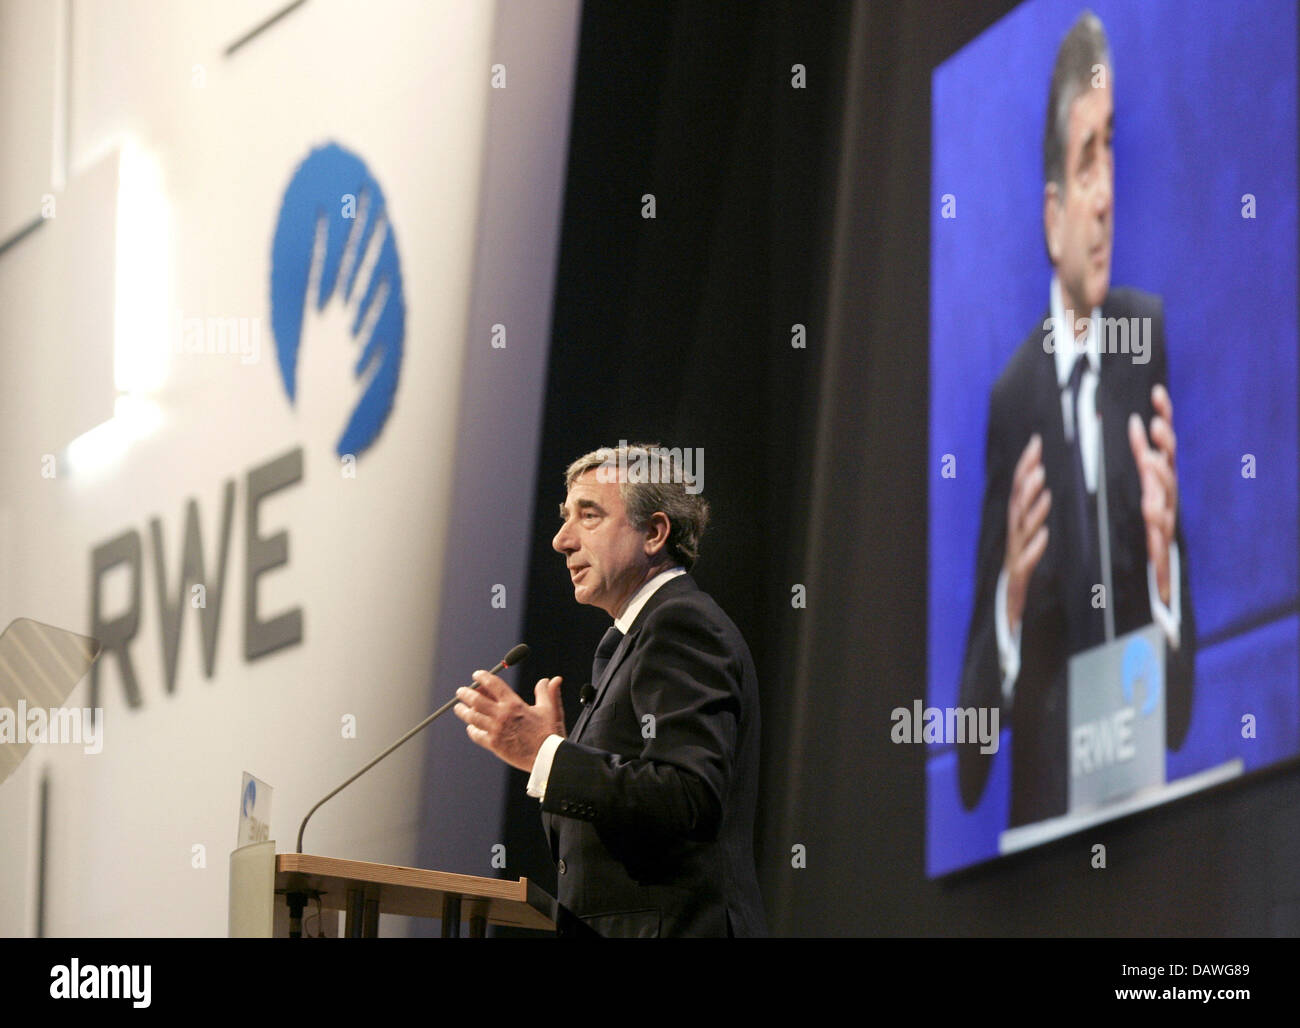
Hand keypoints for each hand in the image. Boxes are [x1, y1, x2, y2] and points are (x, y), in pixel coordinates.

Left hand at [454, 673, 565, 771]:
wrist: (547, 758)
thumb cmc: (550, 733)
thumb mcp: (550, 709)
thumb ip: (547, 692)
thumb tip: (552, 679)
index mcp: (514, 704)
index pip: (493, 684)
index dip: (482, 677)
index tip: (477, 675)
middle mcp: (502, 715)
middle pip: (476, 700)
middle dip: (466, 693)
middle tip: (461, 691)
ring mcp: (496, 730)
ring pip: (472, 717)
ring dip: (463, 711)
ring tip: (458, 707)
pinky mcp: (493, 744)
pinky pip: (476, 735)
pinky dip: (471, 730)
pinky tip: (471, 727)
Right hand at [1003, 433, 1051, 635]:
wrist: (1006, 612)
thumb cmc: (1021, 575)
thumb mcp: (1028, 540)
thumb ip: (1032, 515)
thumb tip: (1040, 486)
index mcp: (1017, 524)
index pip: (1020, 488)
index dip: (1026, 465)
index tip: (1036, 442)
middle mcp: (1013, 536)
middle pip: (1018, 503)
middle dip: (1027, 481)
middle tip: (1039, 462)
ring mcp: (1015, 555)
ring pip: (1022, 528)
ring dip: (1033, 509)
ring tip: (1046, 492)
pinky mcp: (1020, 575)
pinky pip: (1028, 560)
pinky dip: (1035, 547)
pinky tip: (1045, 536)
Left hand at [1128, 384, 1178, 606]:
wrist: (1150, 572)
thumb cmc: (1143, 519)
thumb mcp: (1138, 481)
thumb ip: (1140, 451)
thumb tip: (1134, 420)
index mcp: (1158, 475)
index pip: (1164, 440)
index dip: (1164, 415)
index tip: (1157, 391)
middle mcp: (1164, 492)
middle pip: (1168, 462)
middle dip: (1163, 443)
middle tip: (1154, 424)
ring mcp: (1164, 516)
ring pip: (1165, 494)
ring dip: (1159, 476)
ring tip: (1150, 460)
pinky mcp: (1159, 542)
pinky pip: (1159, 530)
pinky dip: (1156, 521)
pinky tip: (1151, 510)